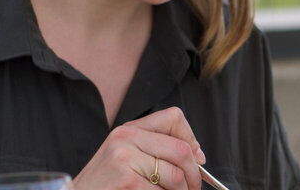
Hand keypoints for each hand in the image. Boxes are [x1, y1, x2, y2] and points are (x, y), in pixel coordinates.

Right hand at [73, 106, 206, 189]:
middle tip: (192, 188)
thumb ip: (154, 148)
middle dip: (193, 174)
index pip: (173, 117)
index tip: (196, 159)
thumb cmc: (102, 184)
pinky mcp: (127, 183)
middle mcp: (126, 138)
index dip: (191, 138)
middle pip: (181, 150)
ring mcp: (125, 160)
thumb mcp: (124, 156)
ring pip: (175, 176)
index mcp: (128, 129)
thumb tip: (197, 155)